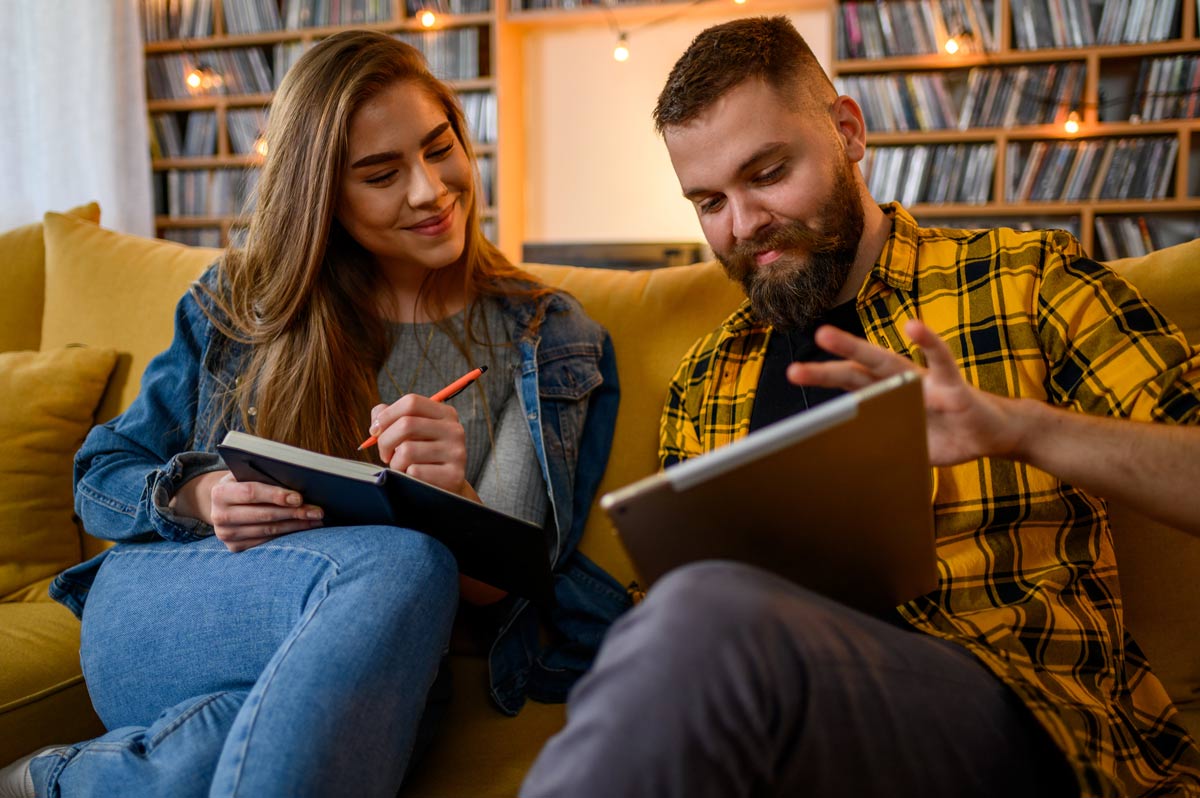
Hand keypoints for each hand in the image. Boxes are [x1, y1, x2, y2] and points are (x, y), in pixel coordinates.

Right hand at [175, 470, 324, 551]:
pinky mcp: (235, 547)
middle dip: (294, 513)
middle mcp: (219, 515)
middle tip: (318, 511)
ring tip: (316, 519)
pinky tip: (304, 528)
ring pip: (269, 531)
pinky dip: (288, 535)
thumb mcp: (246, 474)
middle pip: (264, 515)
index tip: (299, 498)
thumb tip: (299, 480)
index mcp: (220, 492)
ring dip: (296, 525)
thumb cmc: (242, 483)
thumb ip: (264, 475)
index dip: (276, 495)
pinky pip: (267, 541)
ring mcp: (226, 535)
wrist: (222, 504)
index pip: (251, 493)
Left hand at [368, 394, 472, 496]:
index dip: (387, 415)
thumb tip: (377, 419)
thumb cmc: (421, 457)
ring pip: (407, 450)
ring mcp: (457, 453)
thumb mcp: (410, 434)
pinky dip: (406, 477)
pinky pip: (414, 472)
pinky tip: (414, 479)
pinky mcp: (453, 476)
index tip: (375, 430)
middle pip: (406, 424)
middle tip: (385, 454)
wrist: (444, 489)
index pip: (411, 402)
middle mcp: (455, 430)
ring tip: (401, 468)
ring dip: (395, 463)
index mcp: (445, 414)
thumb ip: (391, 418)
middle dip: (385, 441)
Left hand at [785, 320, 1022, 466]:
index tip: (793, 385)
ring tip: (827, 335)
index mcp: (889, 397)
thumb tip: (853, 470)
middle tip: (793, 370)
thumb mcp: (910, 447)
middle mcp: (902, 383)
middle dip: (825, 371)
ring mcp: (926, 382)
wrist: (995, 436)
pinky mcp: (954, 386)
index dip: (823, 386)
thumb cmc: (949, 436)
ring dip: (855, 349)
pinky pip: (941, 361)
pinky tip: (913, 327)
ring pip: (886, 361)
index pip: (849, 388)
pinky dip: (929, 343)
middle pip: (857, 373)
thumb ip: (885, 448)